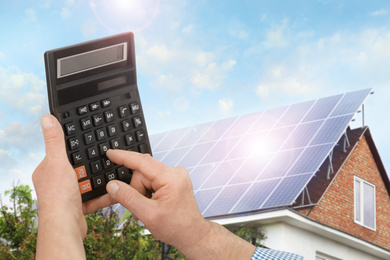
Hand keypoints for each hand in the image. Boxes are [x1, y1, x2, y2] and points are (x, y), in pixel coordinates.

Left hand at [32, 114, 115, 258]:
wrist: (65, 226)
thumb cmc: (58, 196)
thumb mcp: (57, 162)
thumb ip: (54, 140)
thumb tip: (47, 118)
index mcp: (46, 171)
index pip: (61, 154)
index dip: (74, 150)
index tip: (87, 145)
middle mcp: (55, 183)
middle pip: (77, 168)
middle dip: (89, 166)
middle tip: (101, 161)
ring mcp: (67, 195)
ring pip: (87, 183)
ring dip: (98, 180)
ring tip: (111, 174)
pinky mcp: (78, 207)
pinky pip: (94, 197)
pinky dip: (103, 194)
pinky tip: (113, 190)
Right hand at [105, 150, 255, 258]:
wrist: (192, 235)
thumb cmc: (176, 227)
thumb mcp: (148, 215)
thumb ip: (128, 198)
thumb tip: (112, 185)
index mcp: (171, 178)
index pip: (143, 162)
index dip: (124, 157)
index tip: (110, 153)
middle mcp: (175, 172)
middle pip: (141, 174)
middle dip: (136, 191)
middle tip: (139, 209)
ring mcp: (175, 176)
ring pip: (145, 179)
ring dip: (141, 194)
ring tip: (148, 210)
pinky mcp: (173, 181)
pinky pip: (152, 182)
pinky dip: (146, 194)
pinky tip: (151, 205)